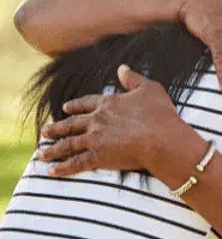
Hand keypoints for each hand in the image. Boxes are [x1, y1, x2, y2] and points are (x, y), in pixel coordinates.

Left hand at [38, 65, 204, 185]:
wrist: (162, 138)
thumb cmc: (160, 113)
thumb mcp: (149, 88)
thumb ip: (133, 78)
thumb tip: (122, 68)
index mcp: (108, 103)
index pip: (86, 103)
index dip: (75, 105)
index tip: (65, 107)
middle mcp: (97, 120)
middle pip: (71, 124)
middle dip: (57, 128)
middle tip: (45, 132)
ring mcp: (94, 139)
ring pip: (68, 144)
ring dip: (54, 149)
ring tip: (42, 153)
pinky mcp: (96, 157)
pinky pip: (75, 163)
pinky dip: (63, 168)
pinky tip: (52, 171)